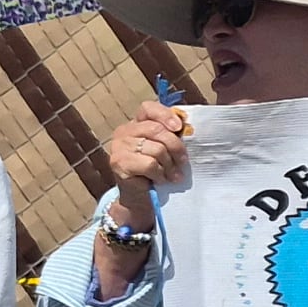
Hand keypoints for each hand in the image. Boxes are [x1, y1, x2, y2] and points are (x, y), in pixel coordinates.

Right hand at [102, 97, 189, 219]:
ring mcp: (119, 147)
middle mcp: (123, 132)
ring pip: (156, 149)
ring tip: (172, 174)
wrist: (139, 198)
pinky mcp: (119, 163)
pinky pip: (150, 164)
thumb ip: (170, 134)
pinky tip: (161, 179)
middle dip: (176, 147)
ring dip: (169, 165)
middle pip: (157, 130)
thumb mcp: (164, 148)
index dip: (165, 115)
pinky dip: (160, 173)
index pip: (148, 109)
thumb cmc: (155, 171)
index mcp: (135, 124)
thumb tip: (188, 127)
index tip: (179, 128)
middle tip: (183, 162)